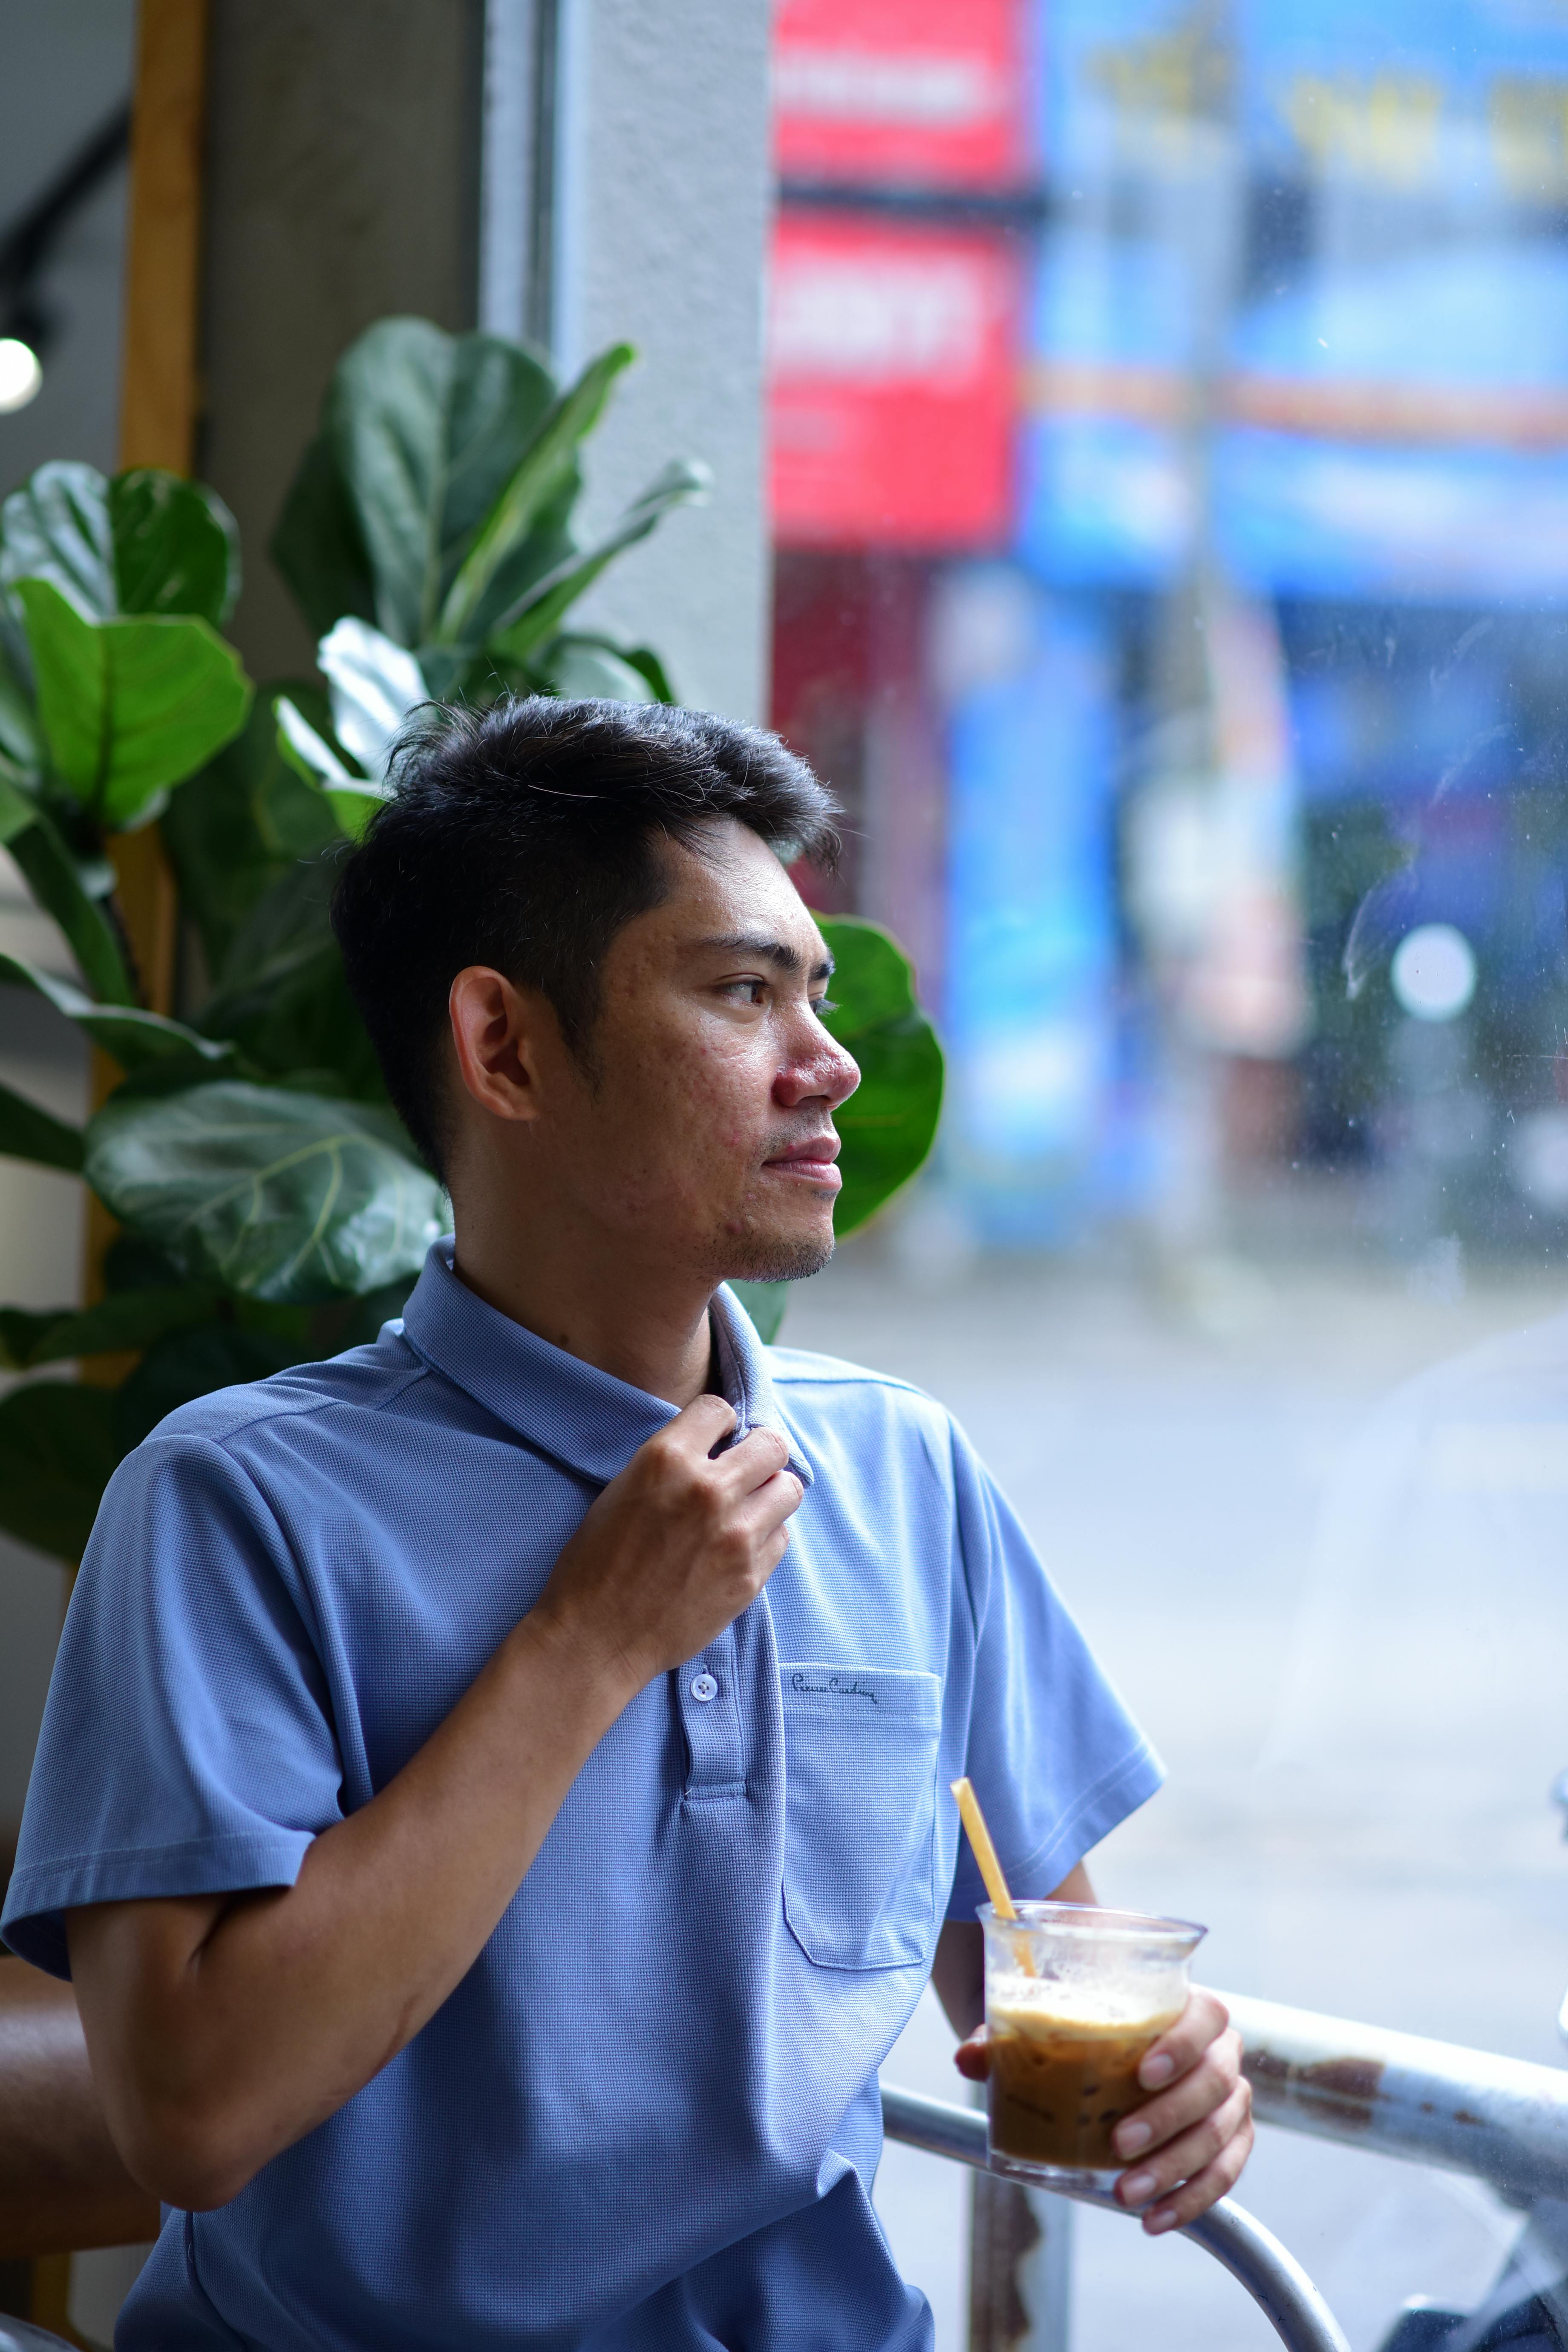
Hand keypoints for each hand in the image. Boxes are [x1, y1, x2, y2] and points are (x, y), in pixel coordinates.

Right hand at [530, 1394, 801, 1694]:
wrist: (596, 1638)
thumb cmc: (595, 1564)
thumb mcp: (621, 1490)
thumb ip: (671, 1464)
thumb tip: (714, 1449)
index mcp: (666, 1459)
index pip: (720, 1408)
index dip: (717, 1424)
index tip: (715, 1440)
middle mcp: (708, 1490)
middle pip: (772, 1444)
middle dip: (759, 1453)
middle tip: (744, 1471)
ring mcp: (736, 1535)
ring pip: (789, 1489)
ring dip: (770, 1494)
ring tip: (747, 1508)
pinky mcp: (750, 1576)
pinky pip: (781, 1537)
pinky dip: (765, 1537)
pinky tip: (737, 1548)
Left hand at [953, 1986, 1252, 2234]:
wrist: (1115, 2043)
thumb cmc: (1090, 2024)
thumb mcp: (1052, 2019)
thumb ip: (1011, 2034)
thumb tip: (969, 2058)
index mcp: (1189, 2004)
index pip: (1205, 2016)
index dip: (1182, 2044)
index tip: (1142, 2073)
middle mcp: (1222, 2049)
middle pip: (1215, 2082)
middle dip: (1167, 2117)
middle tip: (1118, 2143)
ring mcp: (1231, 2097)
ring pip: (1219, 2134)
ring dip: (1173, 2168)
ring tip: (1124, 2194)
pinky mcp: (1229, 2140)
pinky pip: (1226, 2172)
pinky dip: (1191, 2200)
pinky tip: (1153, 2220)